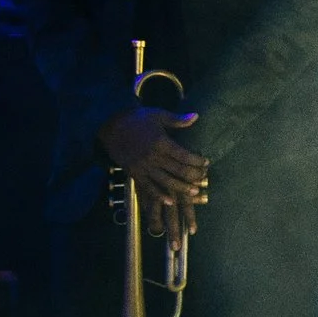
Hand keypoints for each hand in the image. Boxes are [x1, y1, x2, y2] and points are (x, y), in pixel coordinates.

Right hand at [100, 106, 206, 238]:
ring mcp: (143, 167)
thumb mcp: (158, 115)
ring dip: (181, 188)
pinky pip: (148, 188)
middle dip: (193, 176)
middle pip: (178, 170)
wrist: (111, 127)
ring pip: (166, 181)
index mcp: (160, 142)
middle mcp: (153, 156)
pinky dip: (160, 196)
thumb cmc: (138, 119)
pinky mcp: (134, 174)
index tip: (206, 163)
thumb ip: (178, 119)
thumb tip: (197, 116)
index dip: (197, 161)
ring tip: (194, 192)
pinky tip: (170, 201)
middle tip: (204, 178)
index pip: (184, 155)